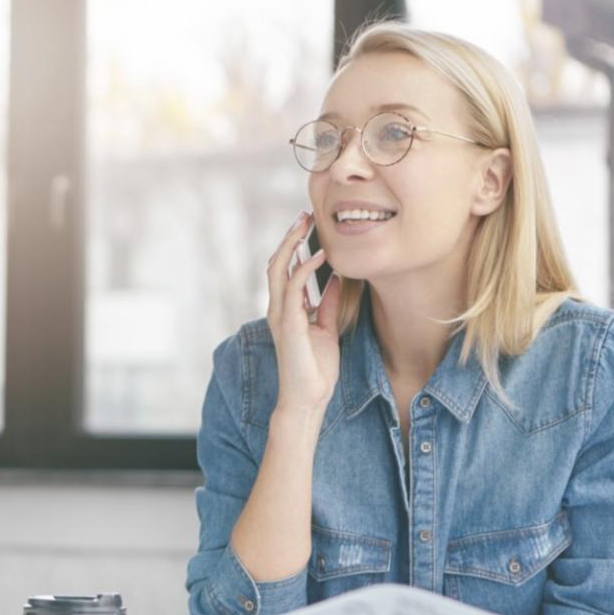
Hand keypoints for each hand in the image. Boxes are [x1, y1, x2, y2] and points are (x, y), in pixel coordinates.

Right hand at [265, 211, 341, 417]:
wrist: (308, 399)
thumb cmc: (315, 370)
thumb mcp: (327, 329)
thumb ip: (328, 304)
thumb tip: (336, 279)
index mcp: (286, 310)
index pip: (285, 270)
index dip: (294, 246)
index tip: (308, 226)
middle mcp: (278, 309)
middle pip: (277, 263)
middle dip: (289, 237)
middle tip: (305, 215)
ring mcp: (281, 315)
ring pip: (278, 269)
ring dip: (291, 244)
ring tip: (305, 225)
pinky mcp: (289, 324)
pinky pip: (293, 288)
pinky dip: (305, 269)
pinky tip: (319, 256)